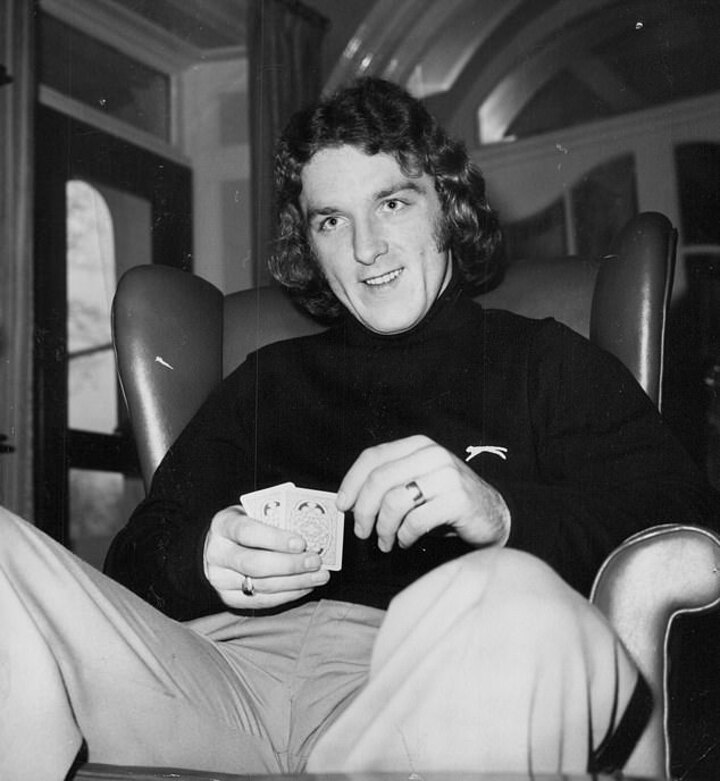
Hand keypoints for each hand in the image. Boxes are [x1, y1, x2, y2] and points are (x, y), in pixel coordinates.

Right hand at [203, 505, 329, 608]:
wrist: (220, 545)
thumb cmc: (247, 524)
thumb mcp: (254, 512)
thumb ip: (275, 518)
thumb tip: (310, 530)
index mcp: (222, 524)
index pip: (246, 531)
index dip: (275, 538)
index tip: (301, 542)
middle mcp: (217, 553)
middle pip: (253, 564)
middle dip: (289, 565)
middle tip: (315, 561)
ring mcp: (220, 579)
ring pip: (261, 585)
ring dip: (295, 582)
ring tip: (320, 575)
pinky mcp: (229, 598)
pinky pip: (263, 601)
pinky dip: (289, 594)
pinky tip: (307, 585)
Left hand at [338, 435, 510, 552]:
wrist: (492, 515)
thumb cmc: (446, 501)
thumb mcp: (417, 481)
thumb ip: (389, 482)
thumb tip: (350, 501)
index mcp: (418, 445)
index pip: (373, 456)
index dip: (351, 482)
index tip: (343, 505)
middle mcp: (432, 455)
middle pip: (379, 480)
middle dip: (363, 511)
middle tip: (361, 532)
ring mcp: (447, 475)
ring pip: (394, 502)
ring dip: (383, 528)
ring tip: (386, 541)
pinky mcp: (458, 500)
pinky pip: (416, 521)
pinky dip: (404, 536)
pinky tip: (406, 541)